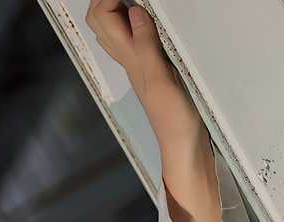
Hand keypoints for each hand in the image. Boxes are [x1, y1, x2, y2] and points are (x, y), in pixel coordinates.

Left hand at [84, 2, 203, 146]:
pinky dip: (128, 21)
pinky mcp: (152, 67)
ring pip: (112, 28)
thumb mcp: (160, 78)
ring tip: (130, 0)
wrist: (184, 145)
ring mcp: (138, 62)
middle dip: (103, 0)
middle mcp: (128, 57)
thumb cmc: (173, 119)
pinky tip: (143, 18)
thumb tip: (134, 11)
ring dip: (113, 8)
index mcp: (128, 56)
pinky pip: (130, 37)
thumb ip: (146, 44)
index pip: (102, 16)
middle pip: (99, 20)